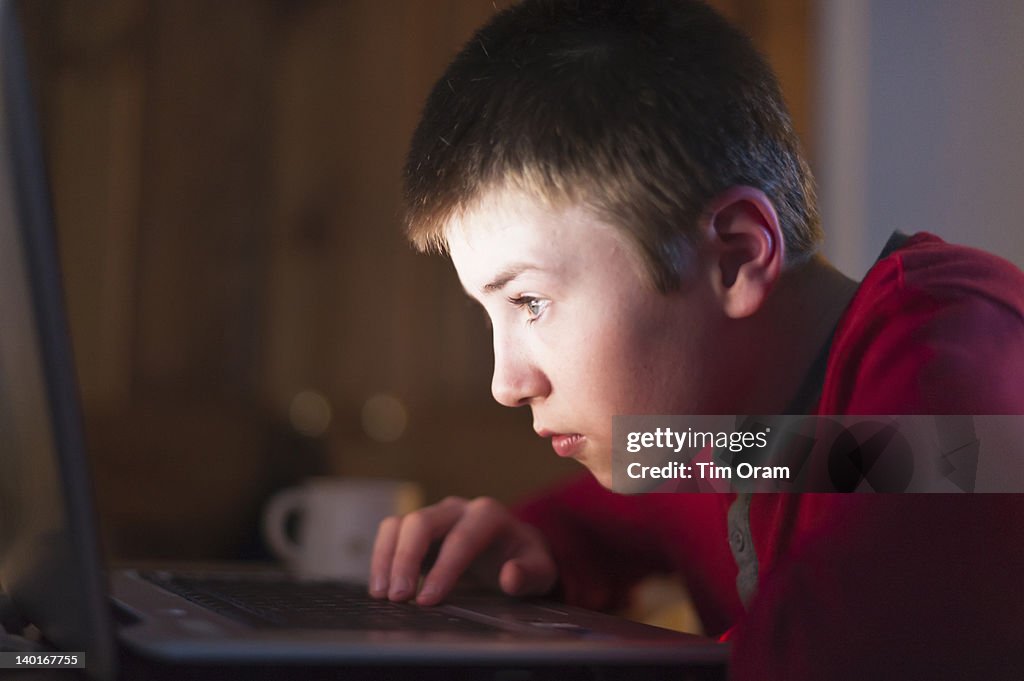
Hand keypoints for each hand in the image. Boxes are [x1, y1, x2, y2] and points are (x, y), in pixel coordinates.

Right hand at [369, 496, 557, 605]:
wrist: (511, 549)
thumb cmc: (525, 561)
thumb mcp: (540, 571)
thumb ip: (530, 574)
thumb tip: (510, 576)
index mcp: (489, 515)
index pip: (461, 538)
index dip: (443, 569)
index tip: (428, 599)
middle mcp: (458, 509)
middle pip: (422, 523)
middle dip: (406, 559)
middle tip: (399, 597)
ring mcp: (435, 515)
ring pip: (400, 524)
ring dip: (386, 558)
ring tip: (382, 594)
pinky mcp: (417, 528)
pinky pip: (391, 533)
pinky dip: (381, 557)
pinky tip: (381, 586)